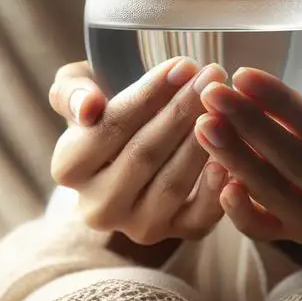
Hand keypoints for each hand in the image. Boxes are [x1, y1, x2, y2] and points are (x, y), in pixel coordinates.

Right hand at [49, 58, 228, 250]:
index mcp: (68, 168)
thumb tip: (88, 108)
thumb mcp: (81, 89)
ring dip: (204, 141)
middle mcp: (98, 206)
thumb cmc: (109, 110)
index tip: (182, 65)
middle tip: (214, 76)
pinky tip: (232, 155)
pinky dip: (216, 187)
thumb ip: (74, 92)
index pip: (109, 128)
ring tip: (227, 104)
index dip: (148, 95)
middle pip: (144, 154)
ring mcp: (138, 226)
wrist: (135, 146)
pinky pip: (200, 216)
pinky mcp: (177, 235)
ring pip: (173, 184)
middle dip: (183, 111)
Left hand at [193, 62, 301, 246]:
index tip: (242, 74)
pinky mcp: (289, 238)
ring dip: (236, 159)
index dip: (283, 103)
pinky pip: (261, 230)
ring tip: (204, 124)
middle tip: (213, 97)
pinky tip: (216, 174)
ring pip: (276, 196)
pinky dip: (237, 208)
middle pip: (299, 164)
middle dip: (252, 127)